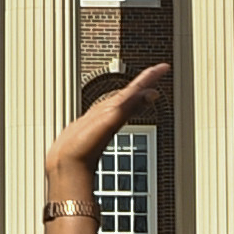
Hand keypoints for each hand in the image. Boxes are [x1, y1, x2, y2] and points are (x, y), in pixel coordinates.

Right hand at [48, 63, 169, 188]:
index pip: (138, 89)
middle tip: (155, 70)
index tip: (164, 67)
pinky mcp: (90, 124)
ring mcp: (102, 119)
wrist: (69, 166)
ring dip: (130, 91)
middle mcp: (112, 113)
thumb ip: (130, 106)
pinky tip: (111, 105)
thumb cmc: (87, 146)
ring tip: (138, 84)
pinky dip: (112, 102)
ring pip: (119, 100)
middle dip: (144, 81)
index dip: (150, 77)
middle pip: (132, 92)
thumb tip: (154, 93)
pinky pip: (105, 108)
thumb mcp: (110, 120)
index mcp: (119, 110)